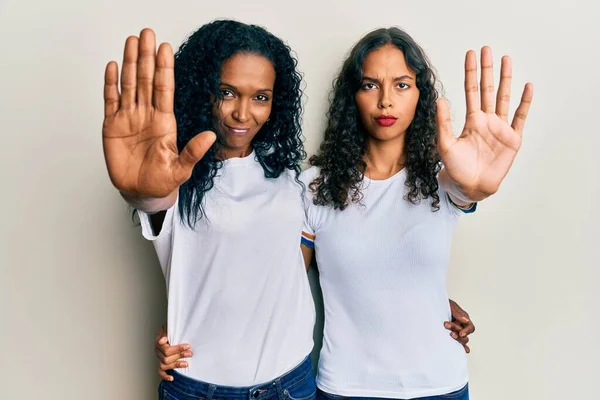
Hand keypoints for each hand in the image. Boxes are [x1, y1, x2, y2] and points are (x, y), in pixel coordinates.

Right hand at [103, 28, 214, 198]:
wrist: (141, 192)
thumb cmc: (163, 181)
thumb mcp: (181, 168)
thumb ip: (193, 152)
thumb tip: (210, 136)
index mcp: (164, 122)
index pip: (164, 89)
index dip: (164, 69)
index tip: (166, 48)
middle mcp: (147, 115)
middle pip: (145, 80)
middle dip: (146, 57)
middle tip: (146, 34)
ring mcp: (129, 118)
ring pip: (129, 84)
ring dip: (128, 63)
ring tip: (131, 42)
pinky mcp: (113, 126)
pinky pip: (111, 100)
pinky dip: (110, 84)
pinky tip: (112, 66)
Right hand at [155, 325, 192, 380]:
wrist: (170, 330)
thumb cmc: (171, 329)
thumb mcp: (168, 327)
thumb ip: (166, 332)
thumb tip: (162, 340)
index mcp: (159, 342)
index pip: (167, 349)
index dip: (178, 349)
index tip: (188, 346)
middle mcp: (158, 351)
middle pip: (166, 358)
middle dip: (180, 356)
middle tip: (190, 353)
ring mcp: (159, 358)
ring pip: (164, 365)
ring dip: (176, 365)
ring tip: (186, 363)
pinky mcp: (161, 363)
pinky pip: (160, 372)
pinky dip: (165, 376)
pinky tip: (172, 378)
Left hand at [437, 46, 532, 201]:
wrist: (471, 186)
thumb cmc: (456, 168)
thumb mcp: (445, 145)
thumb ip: (444, 123)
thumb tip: (441, 100)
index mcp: (471, 120)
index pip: (471, 91)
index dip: (471, 73)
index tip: (470, 54)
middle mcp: (486, 120)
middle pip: (488, 89)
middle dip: (487, 70)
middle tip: (487, 49)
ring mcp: (500, 128)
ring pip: (504, 98)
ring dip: (506, 79)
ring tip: (507, 60)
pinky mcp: (512, 138)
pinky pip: (520, 117)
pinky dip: (524, 103)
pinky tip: (527, 87)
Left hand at [444, 299, 474, 352]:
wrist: (433, 305)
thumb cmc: (443, 304)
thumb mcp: (451, 306)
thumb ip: (458, 314)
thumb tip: (466, 320)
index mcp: (463, 319)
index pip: (470, 327)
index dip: (467, 331)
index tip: (460, 333)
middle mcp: (461, 326)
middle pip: (464, 335)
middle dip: (456, 331)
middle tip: (446, 325)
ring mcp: (456, 331)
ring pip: (461, 340)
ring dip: (456, 338)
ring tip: (449, 334)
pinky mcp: (450, 334)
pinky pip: (457, 343)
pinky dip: (461, 347)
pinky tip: (464, 350)